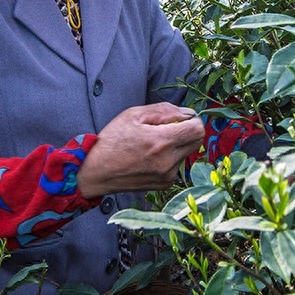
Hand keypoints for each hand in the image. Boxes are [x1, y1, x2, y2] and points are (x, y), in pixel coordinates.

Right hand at [76, 102, 204, 198]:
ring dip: (177, 145)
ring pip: (187, 153)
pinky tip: (150, 157)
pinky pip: (177, 165)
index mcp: (160, 141)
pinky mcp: (164, 184)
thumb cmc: (112, 140)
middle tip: (168, 128)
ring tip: (153, 144)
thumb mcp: (133, 115)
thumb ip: (164, 110)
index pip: (197, 129)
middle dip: (188, 131)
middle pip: (197, 141)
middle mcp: (167, 161)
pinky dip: (170, 158)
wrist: (96, 172)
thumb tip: (188, 113)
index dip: (192, 120)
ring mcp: (167, 175)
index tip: (180, 119)